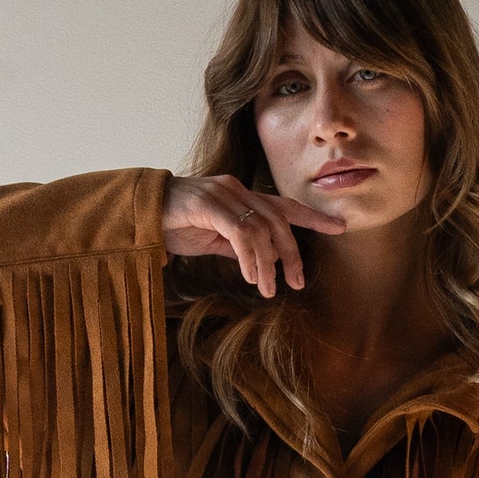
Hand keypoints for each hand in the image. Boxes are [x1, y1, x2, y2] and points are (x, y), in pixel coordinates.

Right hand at [161, 172, 342, 297]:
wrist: (138, 215)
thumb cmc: (172, 226)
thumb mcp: (211, 239)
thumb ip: (236, 245)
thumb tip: (259, 262)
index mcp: (240, 195)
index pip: (283, 205)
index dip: (312, 216)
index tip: (339, 227)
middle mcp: (236, 189)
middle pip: (279, 220)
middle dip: (293, 253)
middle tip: (298, 281)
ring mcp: (224, 194)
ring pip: (263, 229)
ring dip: (269, 264)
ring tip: (269, 289)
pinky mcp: (210, 204)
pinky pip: (242, 233)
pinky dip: (251, 258)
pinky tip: (251, 277)